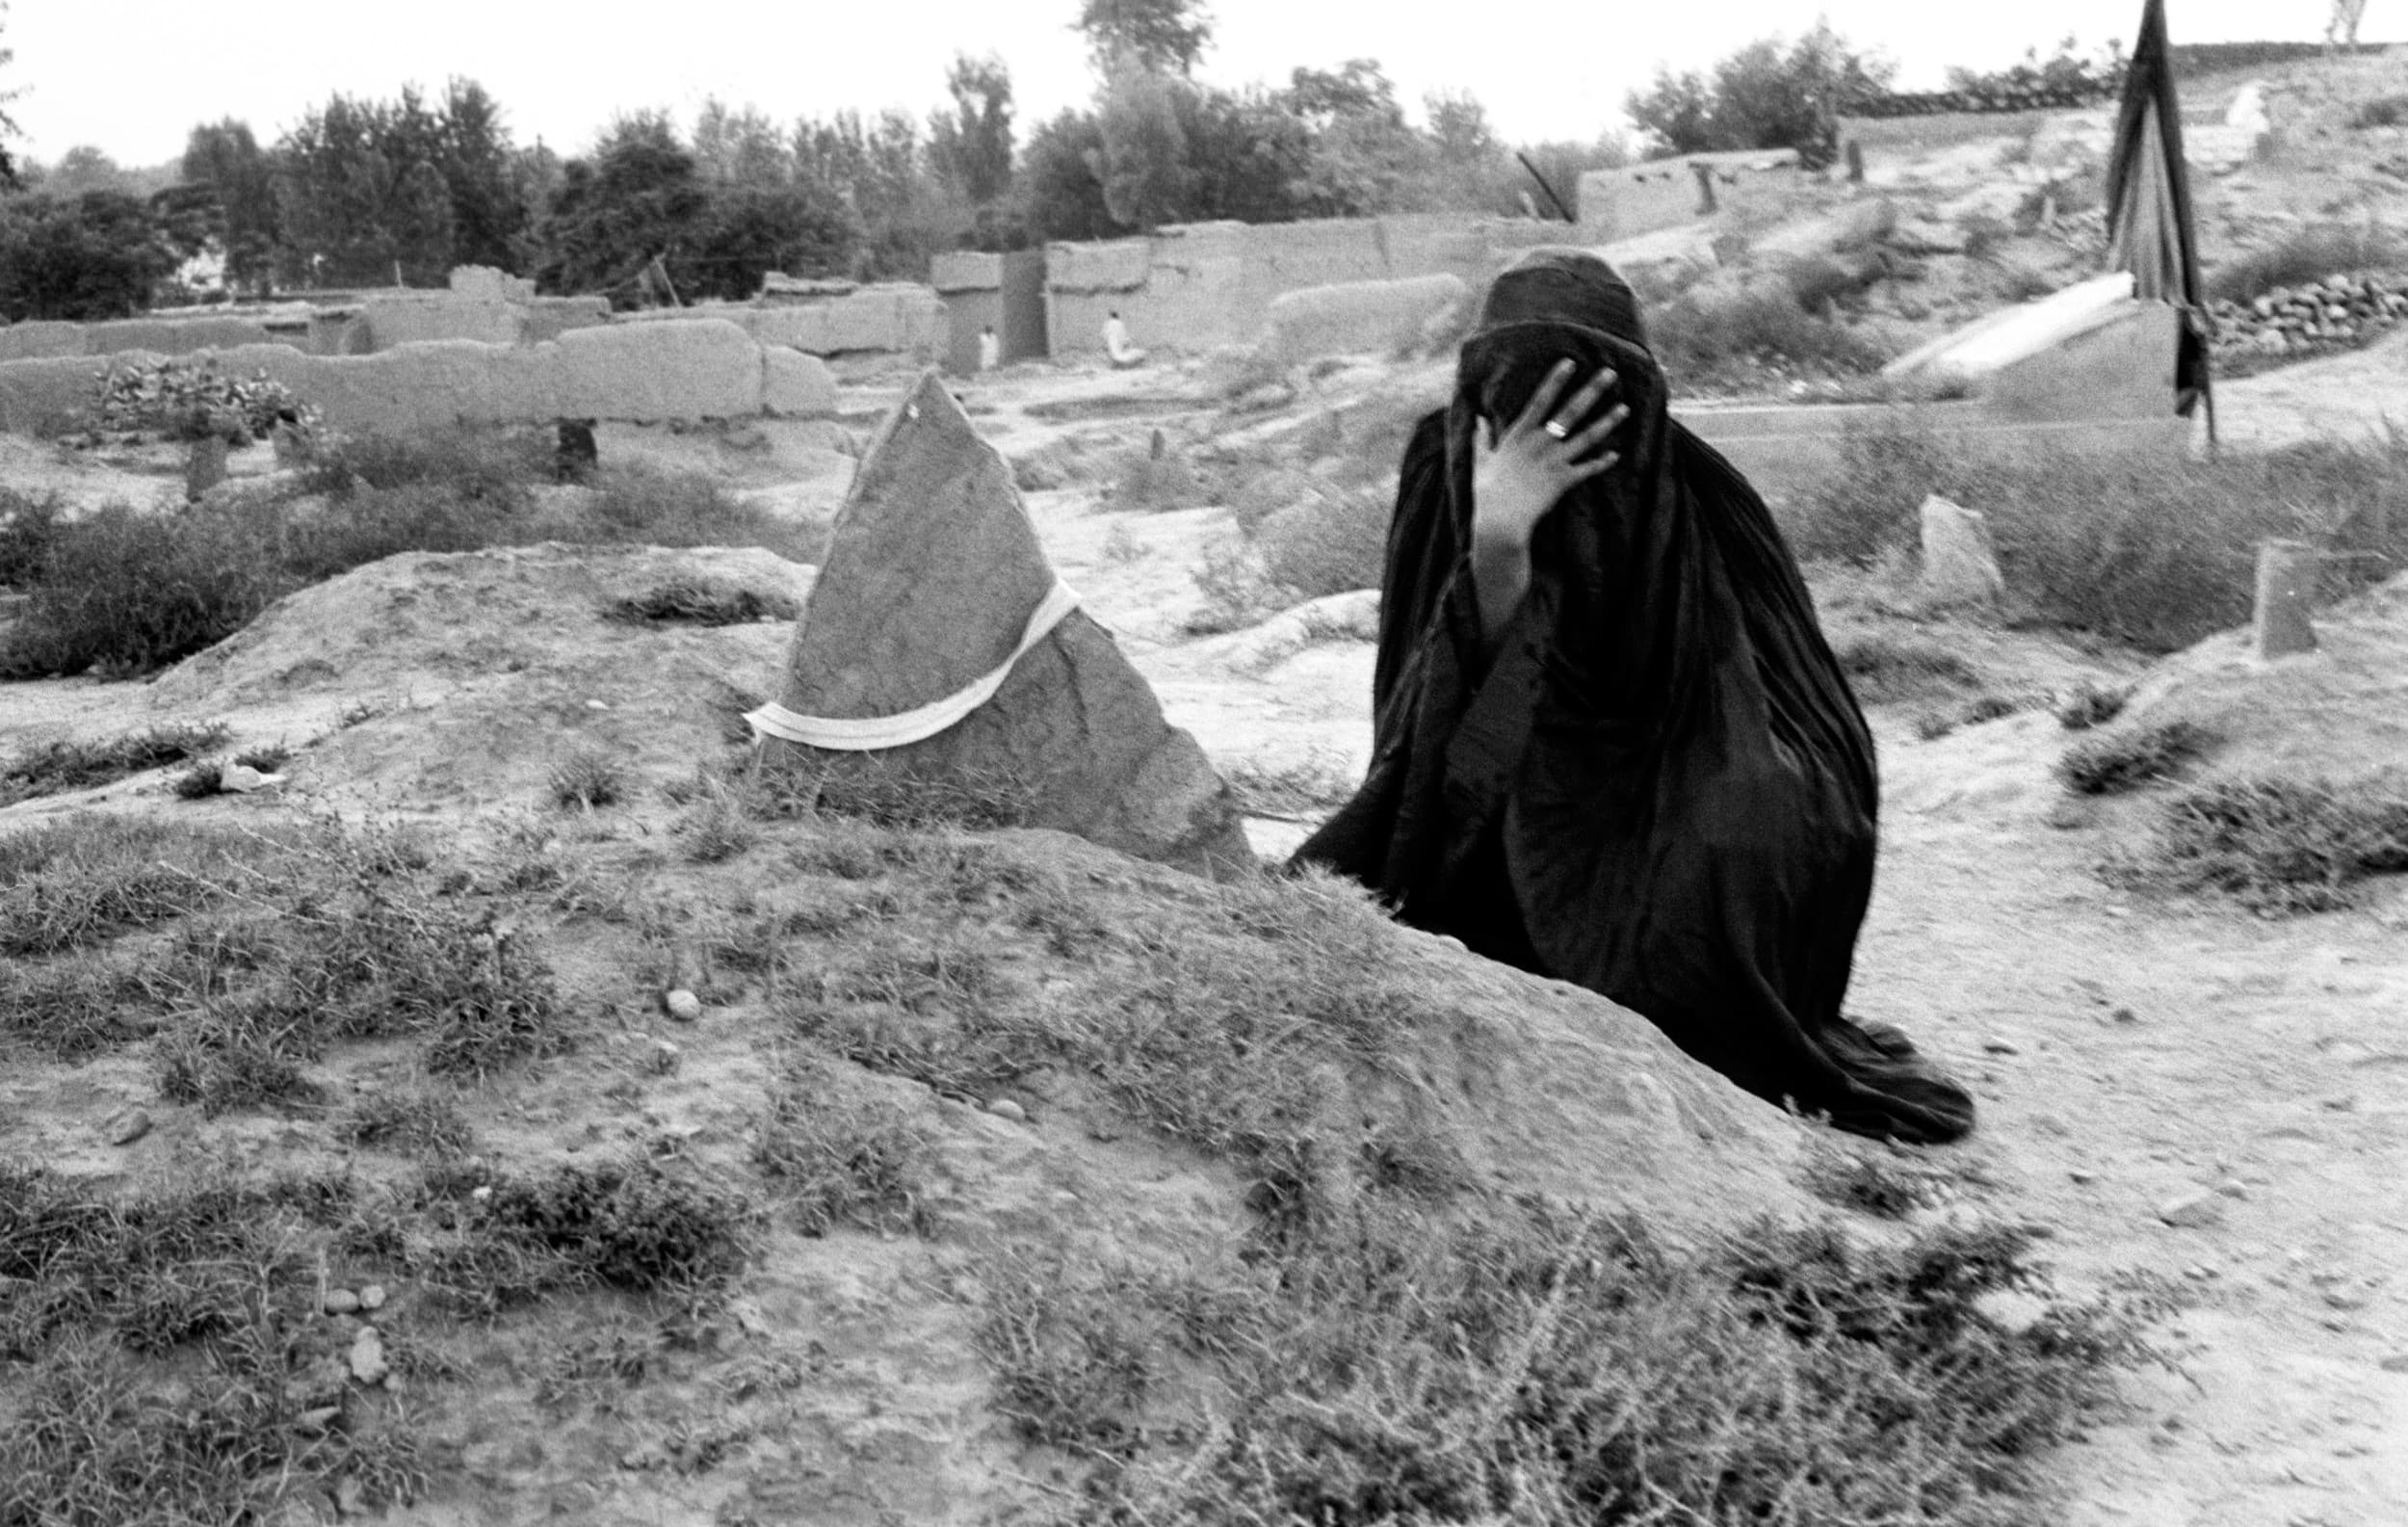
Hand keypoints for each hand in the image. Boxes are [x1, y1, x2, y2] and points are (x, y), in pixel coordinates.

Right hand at [1469, 358, 1628, 556]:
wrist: (1500, 520)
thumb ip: (1481, 439)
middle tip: (1610, 373)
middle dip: (1592, 390)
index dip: (1556, 380)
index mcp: (1520, 434)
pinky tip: (1615, 454)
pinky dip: (1602, 462)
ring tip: (1625, 408)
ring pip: (1587, 437)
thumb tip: (1477, 420)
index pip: (1541, 400)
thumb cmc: (1487, 492)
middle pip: (1572, 411)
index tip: (1571, 362)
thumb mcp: (1482, 461)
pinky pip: (1588, 469)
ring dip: (1608, 422)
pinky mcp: (1564, 480)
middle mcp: (1541, 442)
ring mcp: (1555, 460)